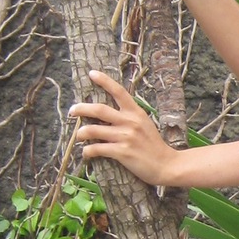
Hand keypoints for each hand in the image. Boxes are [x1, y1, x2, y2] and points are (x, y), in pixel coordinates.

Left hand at [70, 71, 178, 185]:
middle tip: (72, 110)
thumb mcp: (145, 125)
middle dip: (81, 108)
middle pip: (99, 110)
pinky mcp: (122, 152)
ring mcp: (125, 137)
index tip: (92, 73)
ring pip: (93, 130)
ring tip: (78, 136)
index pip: (119, 91)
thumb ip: (129, 117)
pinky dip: (87, 151)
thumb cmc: (154, 146)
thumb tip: (108, 115)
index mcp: (136, 113)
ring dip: (81, 133)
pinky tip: (86, 153)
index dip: (104, 81)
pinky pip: (97, 149)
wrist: (166, 165)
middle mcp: (130, 122)